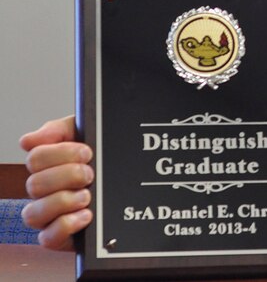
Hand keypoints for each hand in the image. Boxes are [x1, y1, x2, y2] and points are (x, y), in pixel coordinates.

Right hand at [19, 115, 93, 250]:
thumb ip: (61, 130)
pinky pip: (47, 239)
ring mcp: (50, 216)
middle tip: (90, 174)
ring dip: (63, 201)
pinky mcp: (61, 237)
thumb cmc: (105, 159)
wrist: (137, 186)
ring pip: (32, 214)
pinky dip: (66, 226)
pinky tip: (86, 215)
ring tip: (88, 196)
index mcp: (49, 166)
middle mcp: (44, 192)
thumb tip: (28, 141)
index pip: (36, 158)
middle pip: (34, 185)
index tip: (87, 152)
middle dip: (67, 176)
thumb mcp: (89, 135)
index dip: (61, 154)